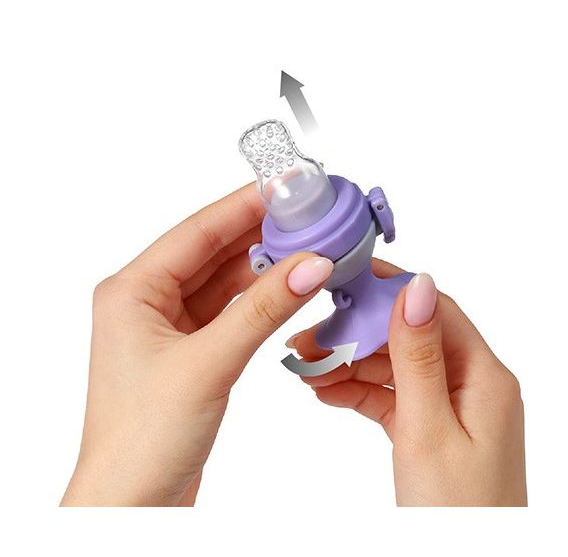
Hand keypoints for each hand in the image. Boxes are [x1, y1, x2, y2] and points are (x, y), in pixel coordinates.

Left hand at [61, 184, 333, 505]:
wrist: (133, 504)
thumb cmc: (144, 439)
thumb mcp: (208, 363)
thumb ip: (262, 310)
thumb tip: (311, 264)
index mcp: (132, 291)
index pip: (197, 232)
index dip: (243, 206)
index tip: (285, 188)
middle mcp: (148, 301)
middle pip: (212, 251)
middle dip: (260, 233)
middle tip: (307, 216)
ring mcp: (170, 326)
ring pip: (224, 280)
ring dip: (264, 265)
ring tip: (308, 245)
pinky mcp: (191, 350)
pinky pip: (231, 309)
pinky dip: (260, 297)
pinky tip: (289, 285)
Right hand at [291, 261, 526, 505]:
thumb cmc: (458, 515)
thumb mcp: (429, 430)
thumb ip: (418, 358)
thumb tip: (417, 286)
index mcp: (482, 376)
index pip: (432, 309)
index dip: (387, 288)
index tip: (344, 279)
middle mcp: (470, 384)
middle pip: (405, 337)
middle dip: (355, 335)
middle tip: (307, 339)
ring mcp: (450, 406)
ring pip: (393, 368)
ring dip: (349, 365)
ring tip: (305, 368)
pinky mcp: (431, 427)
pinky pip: (391, 397)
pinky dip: (358, 392)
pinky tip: (326, 391)